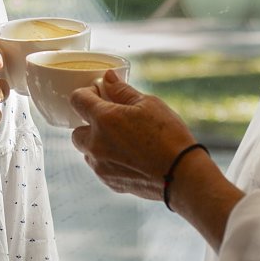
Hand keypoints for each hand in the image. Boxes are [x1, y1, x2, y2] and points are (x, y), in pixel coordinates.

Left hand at [69, 71, 197, 203]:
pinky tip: (131, 158)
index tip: (100, 94)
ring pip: (88, 151)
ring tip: (125, 142)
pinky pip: (100, 167)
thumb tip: (108, 79)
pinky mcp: (109, 182)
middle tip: (113, 121)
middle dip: (90, 124)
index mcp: (103, 119)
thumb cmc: (168, 136)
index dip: (87, 93)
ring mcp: (100, 166)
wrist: (182, 175)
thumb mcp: (148, 104)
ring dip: (98, 144)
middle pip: (77, 130)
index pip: (77, 99)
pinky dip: (108, 160)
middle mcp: (95, 144)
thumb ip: (122, 91)